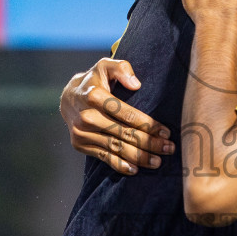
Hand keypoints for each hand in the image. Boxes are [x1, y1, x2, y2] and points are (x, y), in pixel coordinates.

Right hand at [60, 58, 173, 174]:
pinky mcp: (80, 144)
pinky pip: (103, 157)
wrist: (67, 97)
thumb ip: (121, 68)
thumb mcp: (105, 66)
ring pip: (116, 147)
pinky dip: (120, 165)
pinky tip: (135, 169)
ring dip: (139, 157)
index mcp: (95, 95)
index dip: (148, 124)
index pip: (127, 114)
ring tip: (158, 162)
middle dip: (149, 143)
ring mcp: (82, 132)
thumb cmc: (94, 81)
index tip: (166, 131)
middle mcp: (86, 116)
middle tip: (169, 148)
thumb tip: (136, 84)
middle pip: (124, 133)